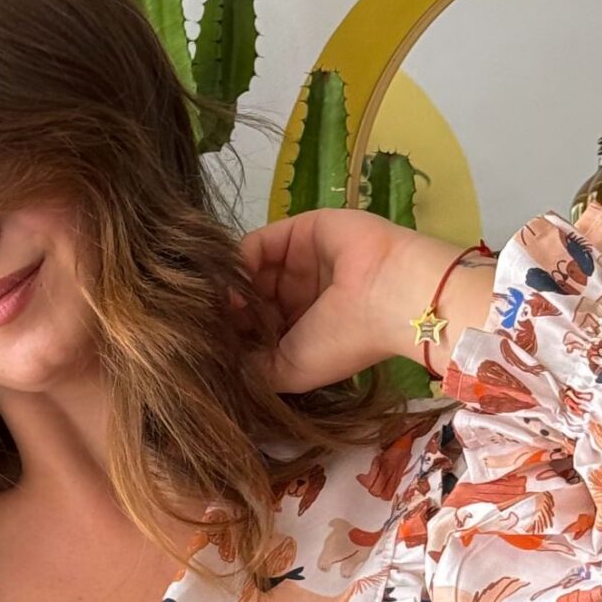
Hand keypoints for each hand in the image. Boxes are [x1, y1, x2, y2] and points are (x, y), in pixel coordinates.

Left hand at [235, 207, 498, 390]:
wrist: (390, 296)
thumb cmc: (345, 341)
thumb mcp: (289, 370)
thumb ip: (251, 367)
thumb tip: (220, 358)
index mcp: (305, 329)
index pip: (256, 328)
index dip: (233, 336)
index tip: (215, 348)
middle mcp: (301, 295)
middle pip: (249, 298)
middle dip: (230, 312)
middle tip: (211, 325)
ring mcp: (300, 262)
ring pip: (250, 272)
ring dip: (231, 289)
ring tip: (223, 308)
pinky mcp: (299, 231)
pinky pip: (257, 245)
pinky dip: (238, 264)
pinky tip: (232, 286)